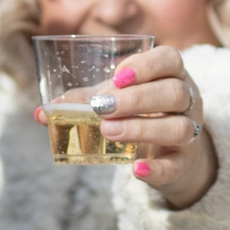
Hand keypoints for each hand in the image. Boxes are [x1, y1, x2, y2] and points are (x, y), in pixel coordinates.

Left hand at [44, 43, 217, 208]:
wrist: (170, 153)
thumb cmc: (139, 114)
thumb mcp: (115, 101)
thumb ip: (82, 102)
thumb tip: (40, 113)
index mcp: (171, 75)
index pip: (169, 59)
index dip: (146, 65)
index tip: (117, 76)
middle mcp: (187, 100)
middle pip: (174, 92)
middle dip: (136, 98)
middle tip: (102, 108)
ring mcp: (189, 132)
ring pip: (178, 127)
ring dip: (142, 128)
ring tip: (109, 132)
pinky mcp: (183, 163)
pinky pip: (175, 165)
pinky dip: (156, 168)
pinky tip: (135, 169)